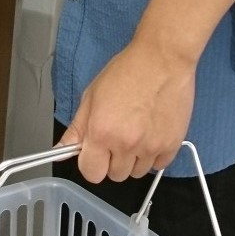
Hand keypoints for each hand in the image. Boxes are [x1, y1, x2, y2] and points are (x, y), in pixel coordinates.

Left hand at [59, 41, 195, 184]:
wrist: (162, 59)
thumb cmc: (126, 72)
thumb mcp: (92, 96)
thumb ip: (77, 128)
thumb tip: (62, 150)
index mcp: (101, 133)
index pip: (91, 173)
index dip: (91, 164)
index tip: (95, 153)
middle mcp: (125, 145)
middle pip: (115, 176)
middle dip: (112, 161)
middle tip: (118, 138)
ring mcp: (151, 147)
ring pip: (137, 173)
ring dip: (134, 160)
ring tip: (137, 134)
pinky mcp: (172, 145)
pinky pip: (159, 166)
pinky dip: (154, 156)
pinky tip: (152, 135)